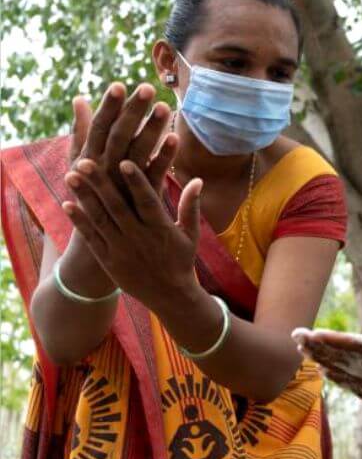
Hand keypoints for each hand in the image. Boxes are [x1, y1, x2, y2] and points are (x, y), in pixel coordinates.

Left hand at [62, 158, 202, 308]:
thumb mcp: (190, 234)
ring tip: (71, 176)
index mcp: (161, 228)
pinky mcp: (109, 260)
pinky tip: (67, 204)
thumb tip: (198, 180)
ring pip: (100, 219)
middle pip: (117, 206)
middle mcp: (139, 237)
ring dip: (85, 197)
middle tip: (85, 161)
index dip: (136, 182)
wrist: (170, 296)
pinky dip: (79, 222)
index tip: (124, 162)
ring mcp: (121, 249)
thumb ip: (191, 206)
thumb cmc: (181, 260)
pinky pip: (91, 238)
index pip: (147, 201)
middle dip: (100, 183)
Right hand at [70, 81, 176, 196]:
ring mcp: (123, 185)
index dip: (109, 106)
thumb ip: (82, 131)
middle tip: (148, 88)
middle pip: (120, 136)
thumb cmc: (90, 194)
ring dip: (151, 129)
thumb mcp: (81, 162)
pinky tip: (175, 137)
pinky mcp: (142, 198)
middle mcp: (104, 170)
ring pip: (138, 152)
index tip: (119, 84)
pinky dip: (165, 156)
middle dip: (133, 112)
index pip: (99, 127)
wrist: (101, 240)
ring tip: (164, 107)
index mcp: (88, 159)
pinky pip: (155, 173)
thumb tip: (79, 98)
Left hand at [292, 318, 361, 458]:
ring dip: (326, 360)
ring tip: (306, 352)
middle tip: (294, 336)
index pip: (358, 351)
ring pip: (348, 374)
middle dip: (320, 348)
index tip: (309, 334)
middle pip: (345, 360)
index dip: (333, 341)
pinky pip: (357, 387)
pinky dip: (341, 378)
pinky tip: (331, 375)